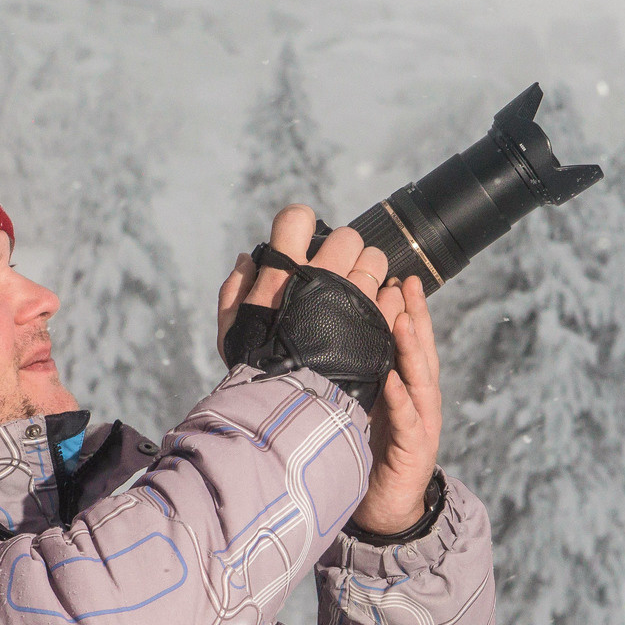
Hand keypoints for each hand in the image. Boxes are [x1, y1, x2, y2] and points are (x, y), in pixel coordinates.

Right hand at [215, 203, 387, 353]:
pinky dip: (386, 301)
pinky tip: (373, 316)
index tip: (302, 242)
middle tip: (338, 273)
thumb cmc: (257, 368)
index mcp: (283, 270)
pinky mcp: (377, 320)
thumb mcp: (233, 329)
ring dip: (369, 273)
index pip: (297, 217)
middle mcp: (322, 274)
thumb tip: (248, 259)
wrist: (293, 407)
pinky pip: (392, 294)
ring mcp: (353, 295)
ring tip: (359, 296)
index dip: (300, 225)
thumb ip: (235, 290)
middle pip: (347, 237)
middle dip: (344, 251)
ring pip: (375, 260)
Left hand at [351, 264, 440, 536]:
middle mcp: (415, 399)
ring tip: (403, 317)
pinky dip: (402, 400)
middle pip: (417, 350)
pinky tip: (394, 381)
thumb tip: (325, 343)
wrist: (382, 511)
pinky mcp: (414, 450)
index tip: (393, 276)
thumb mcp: (355, 409)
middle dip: (414, 316)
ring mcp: (419, 423)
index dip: (401, 309)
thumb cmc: (365, 455)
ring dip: (411, 347)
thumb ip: (350, 378)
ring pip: (419, 378)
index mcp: (401, 387)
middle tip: (405, 283)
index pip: (404, 340)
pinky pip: (409, 420)